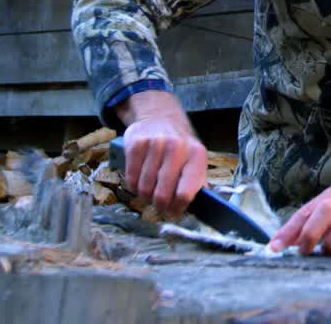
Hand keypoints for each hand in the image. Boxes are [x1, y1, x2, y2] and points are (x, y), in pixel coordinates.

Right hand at [115, 90, 206, 218]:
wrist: (160, 118)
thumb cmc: (179, 147)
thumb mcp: (194, 160)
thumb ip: (197, 183)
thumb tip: (200, 209)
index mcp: (197, 155)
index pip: (186, 193)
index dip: (178, 208)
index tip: (174, 212)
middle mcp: (177, 147)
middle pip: (162, 194)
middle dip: (160, 206)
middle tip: (160, 205)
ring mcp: (155, 144)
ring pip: (145, 188)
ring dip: (146, 196)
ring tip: (151, 191)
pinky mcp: (136, 144)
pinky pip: (131, 179)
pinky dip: (134, 186)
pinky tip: (140, 181)